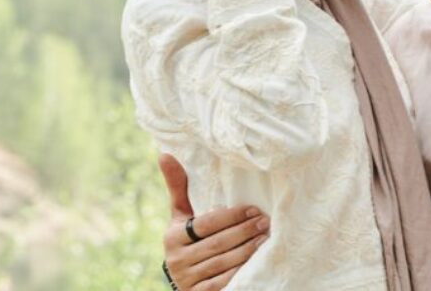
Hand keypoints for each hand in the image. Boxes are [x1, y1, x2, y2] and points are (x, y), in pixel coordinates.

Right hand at [159, 154, 269, 290]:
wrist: (185, 279)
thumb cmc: (188, 238)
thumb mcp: (181, 215)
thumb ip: (178, 187)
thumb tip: (164, 153)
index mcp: (173, 237)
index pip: (206, 224)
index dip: (232, 216)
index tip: (253, 209)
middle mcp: (176, 260)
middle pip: (217, 243)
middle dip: (244, 231)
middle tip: (265, 221)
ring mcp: (187, 280)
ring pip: (222, 263)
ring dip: (247, 250)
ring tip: (265, 238)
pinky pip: (223, 283)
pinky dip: (240, 271)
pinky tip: (256, 261)